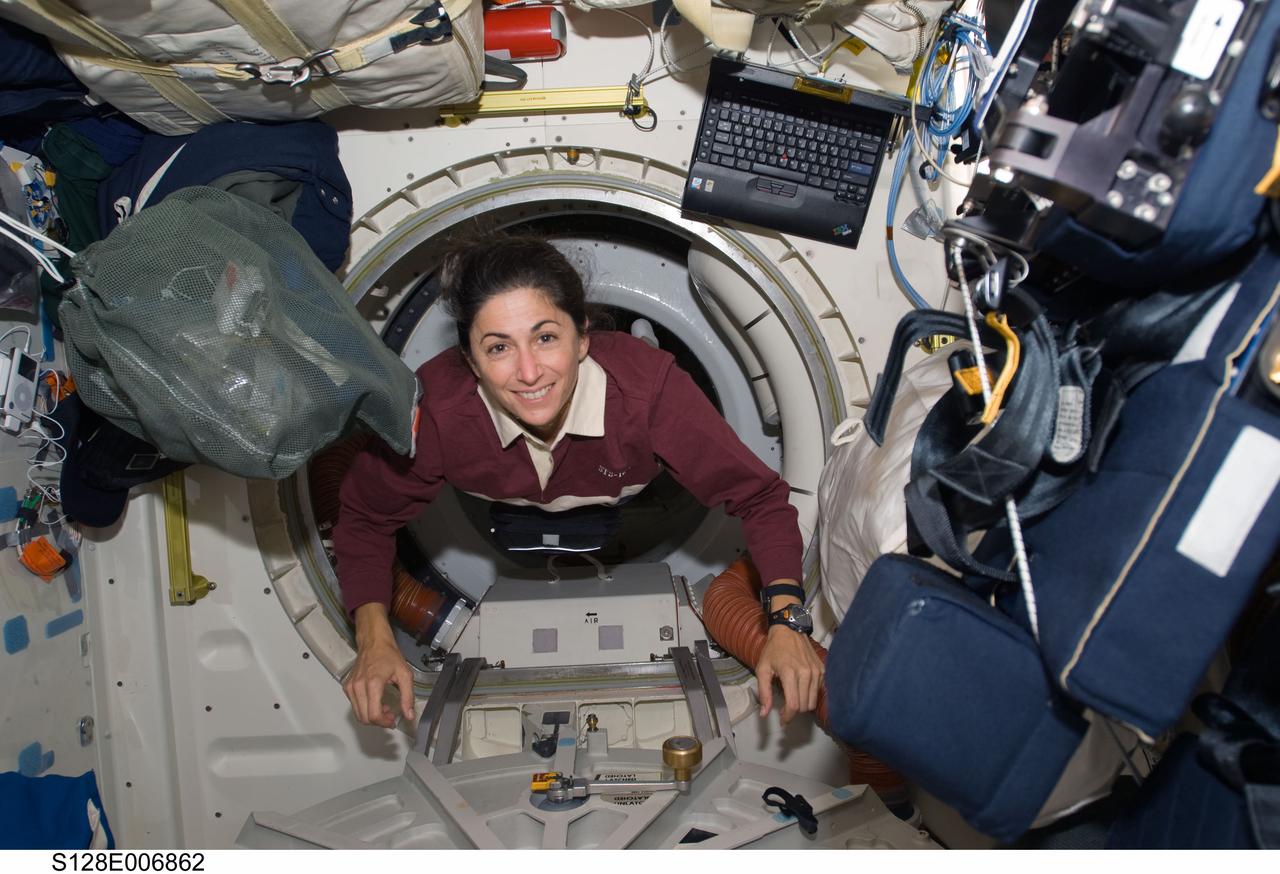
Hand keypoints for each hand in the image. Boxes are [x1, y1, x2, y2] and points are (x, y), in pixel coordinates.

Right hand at [344, 603, 414, 727]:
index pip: (374, 715)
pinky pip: (354, 706)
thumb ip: (408, 697)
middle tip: (390, 716)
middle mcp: (358, 686)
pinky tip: (375, 701)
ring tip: (384, 708)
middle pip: (364, 718)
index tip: (392, 721)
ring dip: (371, 716)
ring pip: (358, 714)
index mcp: (373, 684)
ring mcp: (351, 687)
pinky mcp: (347, 687)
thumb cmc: (388, 655)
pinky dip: (364, 709)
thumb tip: (409, 715)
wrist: (374, 642)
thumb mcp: (405, 674)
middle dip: (379, 721)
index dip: (384, 723)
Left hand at [755, 624, 823, 724]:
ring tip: (793, 700)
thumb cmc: (774, 649)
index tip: (782, 721)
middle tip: (785, 710)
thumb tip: (765, 713)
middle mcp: (806, 673)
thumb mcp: (762, 669)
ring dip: (803, 706)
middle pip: (804, 706)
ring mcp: (816, 672)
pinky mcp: (822, 670)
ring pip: (813, 701)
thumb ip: (764, 692)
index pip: (794, 705)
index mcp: (790, 673)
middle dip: (794, 712)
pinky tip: (801, 689)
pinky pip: (818, 691)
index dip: (788, 717)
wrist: (789, 630)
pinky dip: (810, 695)